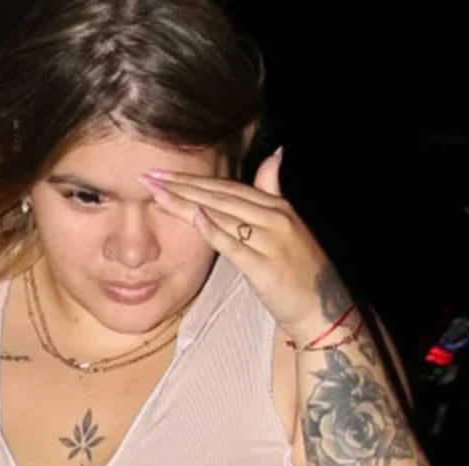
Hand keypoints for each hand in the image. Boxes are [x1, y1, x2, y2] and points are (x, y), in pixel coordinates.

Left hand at [139, 148, 351, 338]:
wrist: (321, 309)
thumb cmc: (298, 268)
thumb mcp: (288, 224)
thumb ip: (273, 190)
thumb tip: (274, 154)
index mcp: (277, 207)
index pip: (227, 187)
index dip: (192, 178)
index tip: (161, 172)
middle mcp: (274, 218)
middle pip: (219, 197)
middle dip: (180, 186)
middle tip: (147, 176)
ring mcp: (270, 241)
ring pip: (221, 215)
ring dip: (186, 203)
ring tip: (156, 194)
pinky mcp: (265, 267)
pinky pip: (234, 245)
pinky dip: (214, 229)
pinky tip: (194, 216)